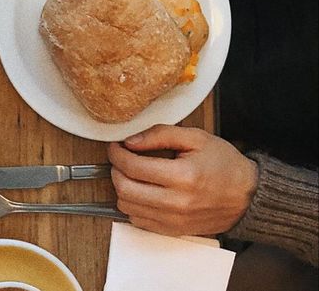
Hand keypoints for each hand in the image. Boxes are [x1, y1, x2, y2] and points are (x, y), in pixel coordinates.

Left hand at [108, 124, 258, 235]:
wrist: (249, 195)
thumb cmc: (224, 165)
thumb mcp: (196, 138)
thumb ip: (160, 134)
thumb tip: (130, 141)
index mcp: (183, 176)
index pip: (133, 167)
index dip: (117, 154)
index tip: (116, 146)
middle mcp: (177, 202)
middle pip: (125, 189)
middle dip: (116, 170)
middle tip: (121, 159)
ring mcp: (174, 220)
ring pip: (127, 207)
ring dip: (122, 188)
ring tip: (132, 175)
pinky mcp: (173, 230)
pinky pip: (138, 221)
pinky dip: (133, 206)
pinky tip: (141, 192)